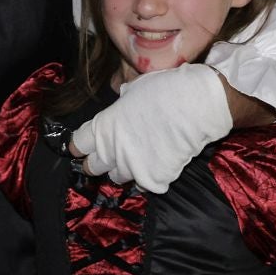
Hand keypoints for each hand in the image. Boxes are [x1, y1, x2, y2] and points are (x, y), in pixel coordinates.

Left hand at [70, 63, 233, 193]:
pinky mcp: (153, 180)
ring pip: (118, 178)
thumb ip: (121, 105)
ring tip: (138, 158)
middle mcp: (112, 151)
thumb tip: (122, 102)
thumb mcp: (134, 90)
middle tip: (109, 157)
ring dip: (125, 169)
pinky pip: (145, 185)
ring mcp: (132, 168)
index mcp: (103, 127)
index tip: (83, 148)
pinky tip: (159, 164)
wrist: (197, 106)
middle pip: (92, 167)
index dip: (80, 146)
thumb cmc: (166, 90)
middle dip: (98, 163)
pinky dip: (151, 177)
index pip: (78, 144)